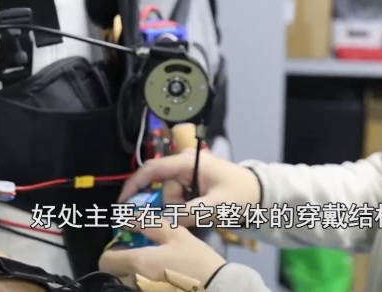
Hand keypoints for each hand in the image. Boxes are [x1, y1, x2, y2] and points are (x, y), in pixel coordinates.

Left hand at [99, 221, 225, 284]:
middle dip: (124, 265)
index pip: (105, 261)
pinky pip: (141, 289)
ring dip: (135, 276)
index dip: (111, 253)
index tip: (123, 249)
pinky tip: (163, 280)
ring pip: (128, 283)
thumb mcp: (177, 235)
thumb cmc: (196, 260)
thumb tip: (130, 218)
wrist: (217, 288)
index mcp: (139, 263)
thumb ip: (150, 225)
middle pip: (115, 274)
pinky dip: (147, 284)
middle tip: (141, 258)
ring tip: (156, 269)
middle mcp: (136, 282)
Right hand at [119, 149, 260, 227]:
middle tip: (192, 214)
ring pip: (170, 196)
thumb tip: (166, 220)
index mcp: (187, 162)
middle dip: (171, 205)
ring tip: (203, 211)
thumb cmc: (240, 194)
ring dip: (181, 208)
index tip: (122, 202)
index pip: (152, 169)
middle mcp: (184, 164)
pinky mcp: (192, 183)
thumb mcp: (215, 206)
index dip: (133, 184)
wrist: (259, 193)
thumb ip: (188, 213)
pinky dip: (185, 207)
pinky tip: (201, 209)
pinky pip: (178, 198)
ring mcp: (188, 173)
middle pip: (162, 188)